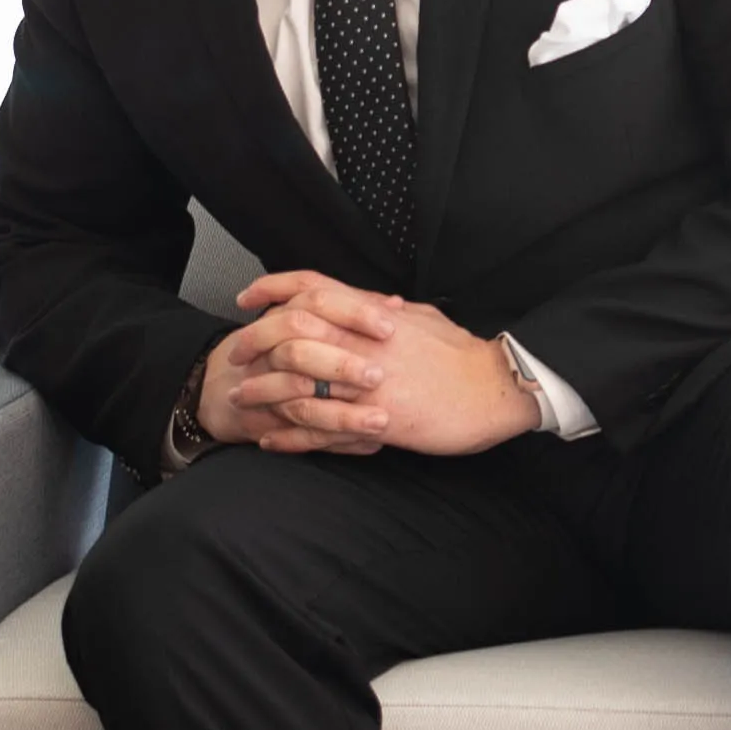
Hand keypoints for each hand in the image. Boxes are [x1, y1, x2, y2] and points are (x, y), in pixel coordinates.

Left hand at [204, 272, 542, 458]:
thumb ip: (392, 312)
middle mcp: (363, 343)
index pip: (312, 288)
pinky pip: (320, 430)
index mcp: (373, 314)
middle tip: (236, 356)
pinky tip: (271, 441)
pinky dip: (289, 436)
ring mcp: (367, 383)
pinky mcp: (375, 421)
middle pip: (291, 333)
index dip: (272, 290)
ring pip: (297, 383)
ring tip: (242, 401)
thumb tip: (379, 304)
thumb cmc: (464, 356)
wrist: (494, 390)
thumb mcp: (424, 320)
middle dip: (255, 343)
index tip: (247, 300)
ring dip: (263, 393)